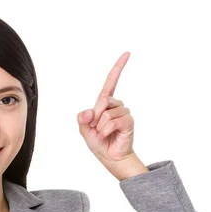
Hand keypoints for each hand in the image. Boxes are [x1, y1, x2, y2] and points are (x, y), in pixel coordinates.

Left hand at [77, 52, 135, 171]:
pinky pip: (114, 121)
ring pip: (107, 113)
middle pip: (102, 100)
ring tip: (103, 134)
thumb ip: (82, 119)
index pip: (111, 82)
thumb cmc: (99, 143)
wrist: (110, 158)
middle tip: (95, 128)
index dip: (118, 68)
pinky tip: (108, 135)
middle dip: (95, 116)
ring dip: (100, 126)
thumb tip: (88, 112)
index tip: (127, 54)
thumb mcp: (84, 130)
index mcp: (105, 104)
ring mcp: (123, 113)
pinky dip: (107, 130)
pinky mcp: (128, 121)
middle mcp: (116, 105)